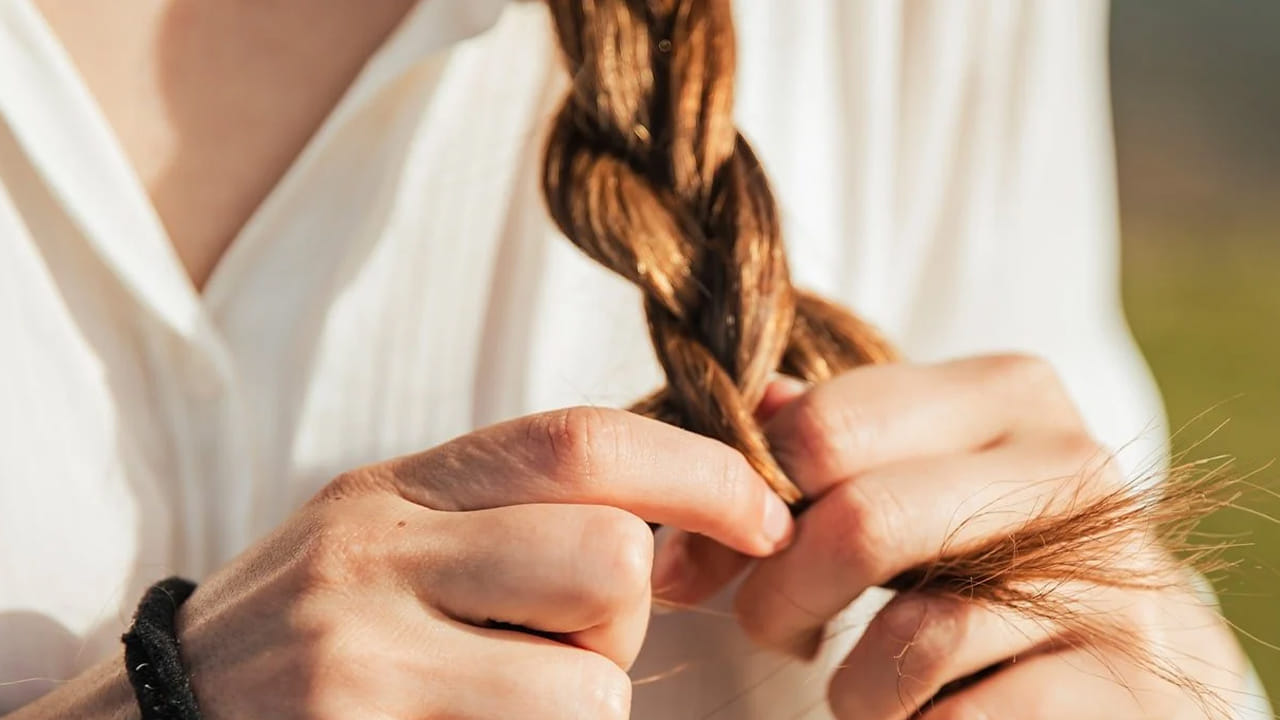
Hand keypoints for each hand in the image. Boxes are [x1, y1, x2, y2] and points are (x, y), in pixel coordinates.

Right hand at [173, 407, 792, 719]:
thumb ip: (510, 518)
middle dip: (624, 614)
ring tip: (504, 701)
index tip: (764, 515)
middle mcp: (375, 553)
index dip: (699, 471)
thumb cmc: (304, 634)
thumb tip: (684, 524)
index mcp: (398, 487)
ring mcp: (362, 657)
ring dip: (584, 701)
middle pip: (607, 555)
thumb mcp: (391, 542)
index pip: (581, 442)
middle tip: (565, 643)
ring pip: (589, 680)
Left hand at [654, 355, 1250, 718]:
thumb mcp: (909, 477)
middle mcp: (1069, 466)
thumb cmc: (982, 558)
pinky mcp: (1126, 683)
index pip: (828, 429)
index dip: (746, 502)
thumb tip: (751, 409)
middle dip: (782, 596)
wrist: (1121, 656)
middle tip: (774, 632)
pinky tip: (930, 716)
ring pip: (916, 639)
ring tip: (865, 691)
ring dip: (857, 689)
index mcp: (1005, 393)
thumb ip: (830, 439)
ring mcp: (1111, 576)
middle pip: (865, 522)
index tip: (719, 556)